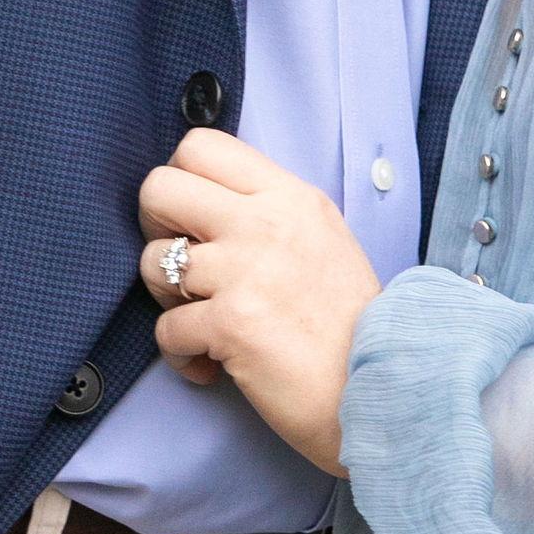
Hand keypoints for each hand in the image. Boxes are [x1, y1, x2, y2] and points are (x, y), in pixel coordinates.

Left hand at [137, 131, 382, 474]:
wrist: (382, 386)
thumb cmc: (352, 322)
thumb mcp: (322, 237)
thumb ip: (270, 211)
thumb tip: (208, 205)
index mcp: (287, 195)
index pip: (201, 146)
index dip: (179, 180)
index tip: (191, 217)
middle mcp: (264, 222)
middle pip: (158, 187)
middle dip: (153, 227)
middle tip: (178, 263)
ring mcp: (244, 270)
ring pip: (152, 261)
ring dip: (166, 299)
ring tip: (199, 321)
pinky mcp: (230, 323)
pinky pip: (165, 330)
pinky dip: (180, 355)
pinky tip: (209, 366)